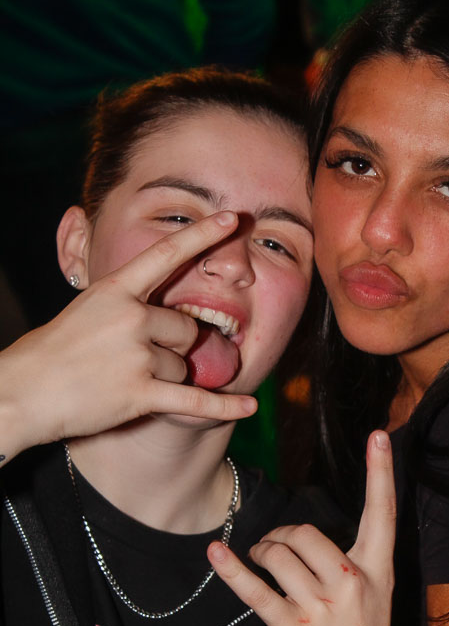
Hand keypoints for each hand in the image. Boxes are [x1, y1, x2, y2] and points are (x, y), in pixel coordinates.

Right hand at [0, 213, 256, 462]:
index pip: (166, 254)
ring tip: (124, 381)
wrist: (22, 392)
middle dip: (175, 347)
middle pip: (187, 329)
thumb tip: (171, 316)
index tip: (232, 219)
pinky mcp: (139, 393)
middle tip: (136, 360)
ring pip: (183, 366)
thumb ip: (127, 306)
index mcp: (115, 290)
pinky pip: (194, 400)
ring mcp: (136, 355)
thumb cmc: (52, 353)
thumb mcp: (86, 310)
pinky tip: (249, 407)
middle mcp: (130, 317)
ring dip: (166, 378)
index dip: (202, 235)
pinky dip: (224, 407)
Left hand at [208, 430, 402, 625]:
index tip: (380, 435)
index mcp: (377, 572)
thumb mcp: (372, 602)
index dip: (382, 472)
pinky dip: (233, 570)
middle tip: (273, 551)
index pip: (383, 514)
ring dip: (261, 554)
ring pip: (279, 555)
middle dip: (281, 537)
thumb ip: (348, 566)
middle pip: (306, 532)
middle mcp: (353, 583)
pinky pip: (256, 591)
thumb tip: (302, 539)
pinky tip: (217, 553)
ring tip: (261, 565)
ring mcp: (324, 608)